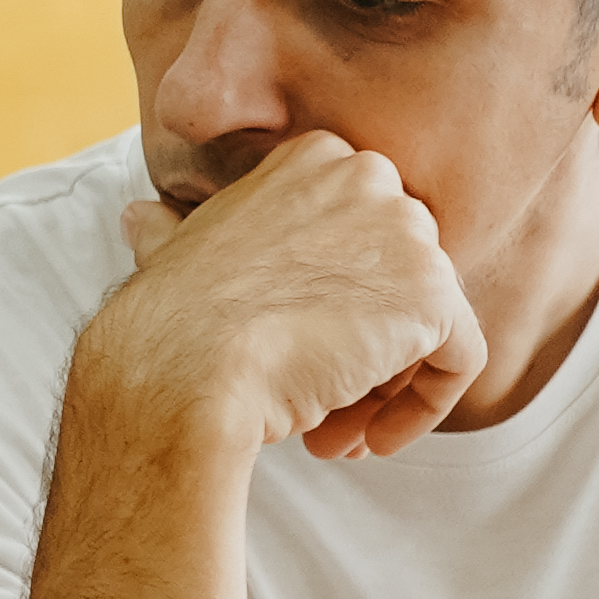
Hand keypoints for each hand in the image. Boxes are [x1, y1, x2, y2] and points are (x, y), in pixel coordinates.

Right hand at [85, 133, 483, 462]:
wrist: (183, 370)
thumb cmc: (170, 320)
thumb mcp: (169, 250)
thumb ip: (174, 229)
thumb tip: (139, 217)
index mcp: (314, 158)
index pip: (361, 238)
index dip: (331, 305)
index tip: (294, 352)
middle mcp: (369, 178)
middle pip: (399, 280)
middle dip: (363, 350)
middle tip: (318, 406)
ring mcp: (409, 234)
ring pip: (427, 326)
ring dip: (381, 388)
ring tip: (329, 436)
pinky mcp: (435, 297)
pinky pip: (459, 362)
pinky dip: (423, 410)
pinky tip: (365, 440)